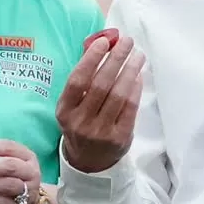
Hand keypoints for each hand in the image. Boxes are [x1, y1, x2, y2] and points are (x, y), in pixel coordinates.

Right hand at [56, 30, 143, 173]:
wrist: (88, 162)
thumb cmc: (80, 124)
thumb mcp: (72, 106)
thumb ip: (83, 81)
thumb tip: (100, 46)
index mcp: (65, 111)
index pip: (77, 81)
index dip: (91, 59)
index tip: (104, 41)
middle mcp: (81, 122)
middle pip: (101, 85)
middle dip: (116, 59)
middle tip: (127, 42)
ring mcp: (101, 131)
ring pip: (118, 95)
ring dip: (130, 71)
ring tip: (137, 55)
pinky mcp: (119, 138)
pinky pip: (130, 108)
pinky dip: (135, 88)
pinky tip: (138, 75)